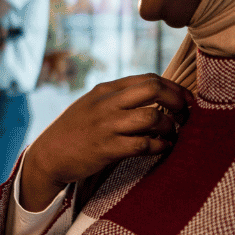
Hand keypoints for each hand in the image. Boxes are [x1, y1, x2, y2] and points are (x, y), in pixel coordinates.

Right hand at [20, 74, 192, 210]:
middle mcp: (107, 104)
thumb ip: (118, 98)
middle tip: (184, 114)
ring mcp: (107, 126)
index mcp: (105, 90)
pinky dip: (160, 146)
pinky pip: (144, 145)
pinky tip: (162, 147)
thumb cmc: (75, 130)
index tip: (185, 100)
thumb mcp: (92, 104)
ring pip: (152, 117)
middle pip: (153, 90)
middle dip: (177, 101)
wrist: (48, 155)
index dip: (174, 88)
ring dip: (169, 127)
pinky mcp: (107, 149)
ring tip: (171, 134)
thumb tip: (155, 95)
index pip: (148, 79)